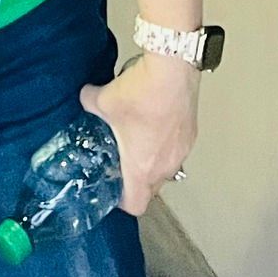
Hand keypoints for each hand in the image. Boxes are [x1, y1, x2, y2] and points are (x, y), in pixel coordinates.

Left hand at [80, 53, 198, 216]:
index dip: (121, 200)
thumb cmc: (140, 93)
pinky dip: (165, 142)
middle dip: (136, 179)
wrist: (172, 72)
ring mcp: (182, 151)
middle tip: (120, 160)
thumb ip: (88, 104)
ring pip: (166, 168)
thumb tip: (85, 98)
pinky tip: (153, 119)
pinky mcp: (192, 134)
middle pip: (151, 188)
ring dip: (152, 160)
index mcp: (142, 168)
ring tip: (137, 137)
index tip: (112, 187)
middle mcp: (166, 166)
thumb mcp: (101, 99)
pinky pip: (176, 148)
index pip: (135, 204)